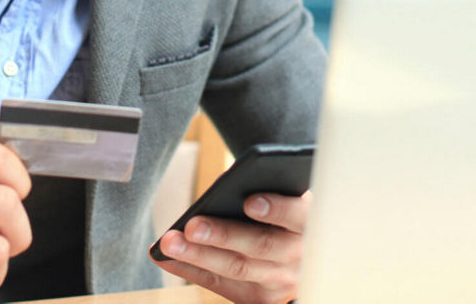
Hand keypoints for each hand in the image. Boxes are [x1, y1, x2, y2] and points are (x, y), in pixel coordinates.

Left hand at [150, 191, 310, 303]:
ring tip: (169, 242)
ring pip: (237, 269)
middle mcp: (299, 255)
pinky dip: (191, 270)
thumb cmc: (285, 214)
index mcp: (310, 222)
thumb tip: (223, 184)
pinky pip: (221, 285)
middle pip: (260, 246)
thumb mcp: (288, 197)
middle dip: (223, 235)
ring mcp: (281, 281)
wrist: (305, 255)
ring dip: (198, 256)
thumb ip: (267, 188)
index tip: (249, 202)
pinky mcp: (262, 299)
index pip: (297, 215)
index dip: (276, 209)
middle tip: (192, 225)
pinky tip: (165, 258)